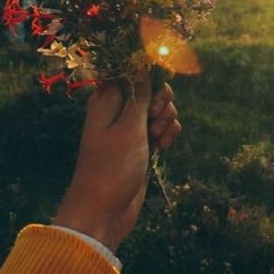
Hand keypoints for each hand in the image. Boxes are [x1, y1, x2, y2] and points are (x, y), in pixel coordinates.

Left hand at [52, 78, 180, 253]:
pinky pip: (163, 128)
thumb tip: (143, 62)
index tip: (153, 94)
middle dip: (161, 102)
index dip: (149, 78)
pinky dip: (168, 135)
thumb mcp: (129, 126)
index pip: (133, 72)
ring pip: (160, 109)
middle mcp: (118, 110)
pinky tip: (164, 147)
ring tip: (157, 138)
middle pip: (151, 89)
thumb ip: (140, 94)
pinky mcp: (143, 145)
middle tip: (154, 119)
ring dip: (166, 120)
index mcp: (107, 100)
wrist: (105, 211)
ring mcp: (131, 128)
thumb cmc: (112, 166)